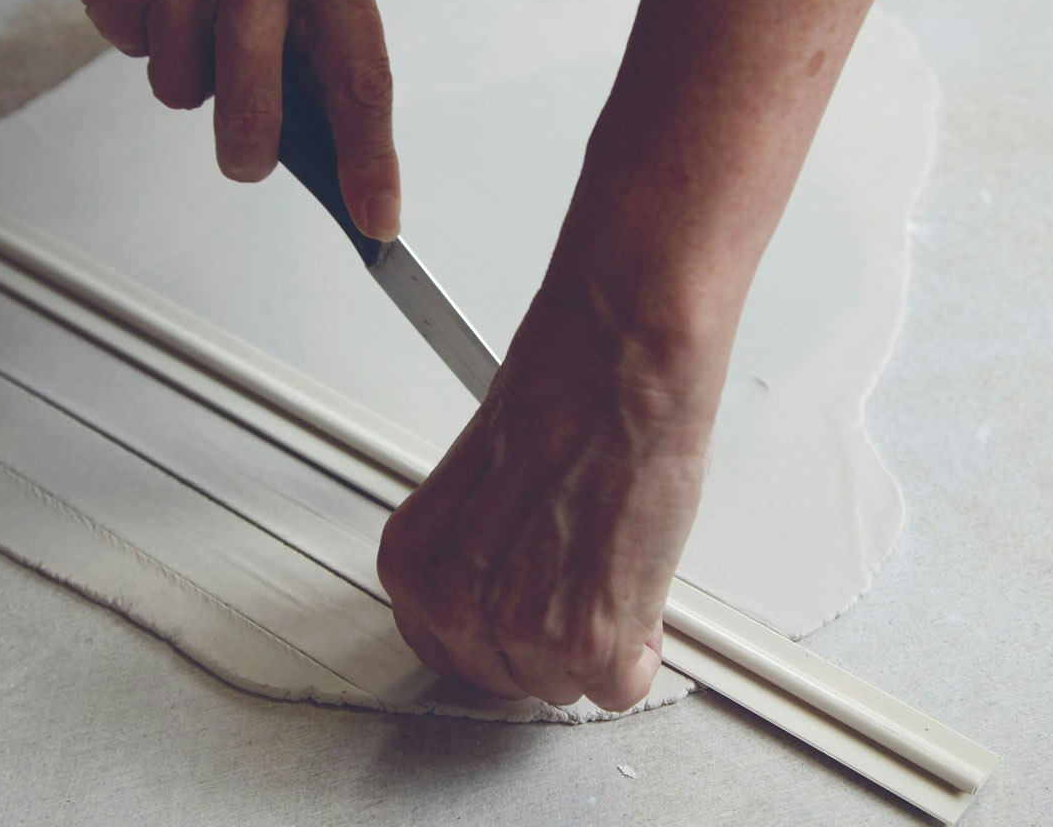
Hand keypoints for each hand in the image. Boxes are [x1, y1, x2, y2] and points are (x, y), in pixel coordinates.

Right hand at [24, 0, 399, 237]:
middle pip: (259, 103)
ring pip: (184, 84)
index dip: (370, 156)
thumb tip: (329, 119)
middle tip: (244, 152)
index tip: (375, 213)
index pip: (360, 71)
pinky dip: (130, 28)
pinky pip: (129, 49)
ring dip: (178, 59)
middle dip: (248, 146)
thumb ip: (313, 8)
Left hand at [376, 280, 723, 710]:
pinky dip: (638, 648)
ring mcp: (519, 625)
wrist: (621, 363)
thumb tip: (500, 587)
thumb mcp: (481, 485)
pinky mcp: (589, 637)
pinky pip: (616, 689)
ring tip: (608, 565)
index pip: (443, 647)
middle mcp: (454, 599)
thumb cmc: (563, 394)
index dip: (496, 629)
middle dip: (546, 638)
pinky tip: (635, 591)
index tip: (525, 606)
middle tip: (579, 576)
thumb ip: (477, 553)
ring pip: (562, 685)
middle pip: (504, 675)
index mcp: (414, 560)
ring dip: (596, 641)